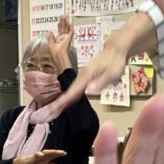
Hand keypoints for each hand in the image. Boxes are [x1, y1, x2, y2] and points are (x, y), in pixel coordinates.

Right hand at [13, 149, 66, 163]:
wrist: (28, 163)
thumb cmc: (38, 162)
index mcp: (48, 156)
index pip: (55, 154)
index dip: (60, 154)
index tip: (65, 153)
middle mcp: (44, 154)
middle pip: (52, 152)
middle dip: (57, 152)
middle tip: (62, 152)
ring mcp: (39, 155)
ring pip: (45, 152)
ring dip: (50, 151)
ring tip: (55, 151)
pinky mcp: (34, 156)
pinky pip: (36, 154)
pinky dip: (39, 154)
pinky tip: (41, 154)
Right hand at [33, 12, 155, 121]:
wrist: (115, 50)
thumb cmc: (115, 61)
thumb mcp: (112, 73)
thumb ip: (101, 82)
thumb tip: (88, 90)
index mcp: (86, 76)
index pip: (72, 92)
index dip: (63, 101)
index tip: (53, 109)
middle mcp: (82, 77)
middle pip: (68, 92)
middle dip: (58, 103)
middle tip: (49, 113)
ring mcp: (82, 77)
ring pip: (71, 91)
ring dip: (62, 100)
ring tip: (53, 110)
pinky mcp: (85, 78)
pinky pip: (75, 89)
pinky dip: (69, 96)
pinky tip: (65, 102)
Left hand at [47, 16, 73, 70]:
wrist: (58, 56)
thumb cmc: (54, 53)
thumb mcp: (50, 44)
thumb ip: (50, 37)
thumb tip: (50, 32)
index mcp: (59, 40)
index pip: (60, 31)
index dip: (59, 26)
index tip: (59, 21)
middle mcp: (63, 38)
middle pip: (63, 28)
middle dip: (63, 22)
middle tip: (62, 16)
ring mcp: (67, 38)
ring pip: (67, 28)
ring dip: (66, 22)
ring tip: (65, 16)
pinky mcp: (69, 38)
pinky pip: (71, 32)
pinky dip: (70, 27)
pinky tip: (70, 23)